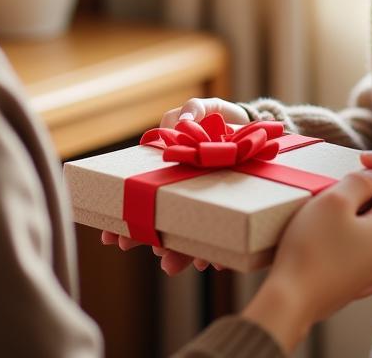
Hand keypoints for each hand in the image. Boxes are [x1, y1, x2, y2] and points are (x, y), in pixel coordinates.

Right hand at [102, 98, 252, 273]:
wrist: (259, 132)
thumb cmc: (222, 118)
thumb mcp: (207, 108)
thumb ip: (193, 110)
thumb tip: (183, 122)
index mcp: (169, 168)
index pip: (142, 194)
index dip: (127, 215)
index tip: (112, 234)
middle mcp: (180, 189)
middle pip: (158, 218)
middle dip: (146, 238)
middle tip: (139, 249)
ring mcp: (202, 202)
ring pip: (185, 233)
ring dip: (179, 251)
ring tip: (175, 264)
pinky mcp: (225, 212)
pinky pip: (217, 236)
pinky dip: (213, 250)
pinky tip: (210, 261)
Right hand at [242, 169, 371, 352]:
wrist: (290, 301)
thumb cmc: (311, 250)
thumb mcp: (334, 199)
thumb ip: (359, 181)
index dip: (370, 179)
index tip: (347, 187)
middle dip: (359, 201)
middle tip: (332, 206)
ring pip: (368, 231)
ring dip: (349, 222)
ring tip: (324, 226)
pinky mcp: (356, 284)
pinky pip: (356, 252)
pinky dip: (342, 244)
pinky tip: (323, 248)